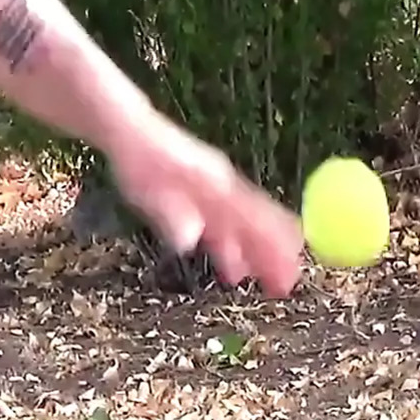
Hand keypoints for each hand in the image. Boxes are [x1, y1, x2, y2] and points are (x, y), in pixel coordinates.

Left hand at [106, 116, 303, 296]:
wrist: (132, 133)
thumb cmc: (140, 162)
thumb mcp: (148, 192)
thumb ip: (171, 216)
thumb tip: (189, 241)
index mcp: (215, 187)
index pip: (254, 222)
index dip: (272, 249)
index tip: (286, 273)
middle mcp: (224, 189)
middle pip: (259, 226)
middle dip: (275, 255)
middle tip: (287, 286)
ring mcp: (217, 192)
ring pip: (246, 228)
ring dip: (257, 255)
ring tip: (268, 284)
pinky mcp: (206, 196)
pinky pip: (228, 226)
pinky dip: (236, 249)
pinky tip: (235, 270)